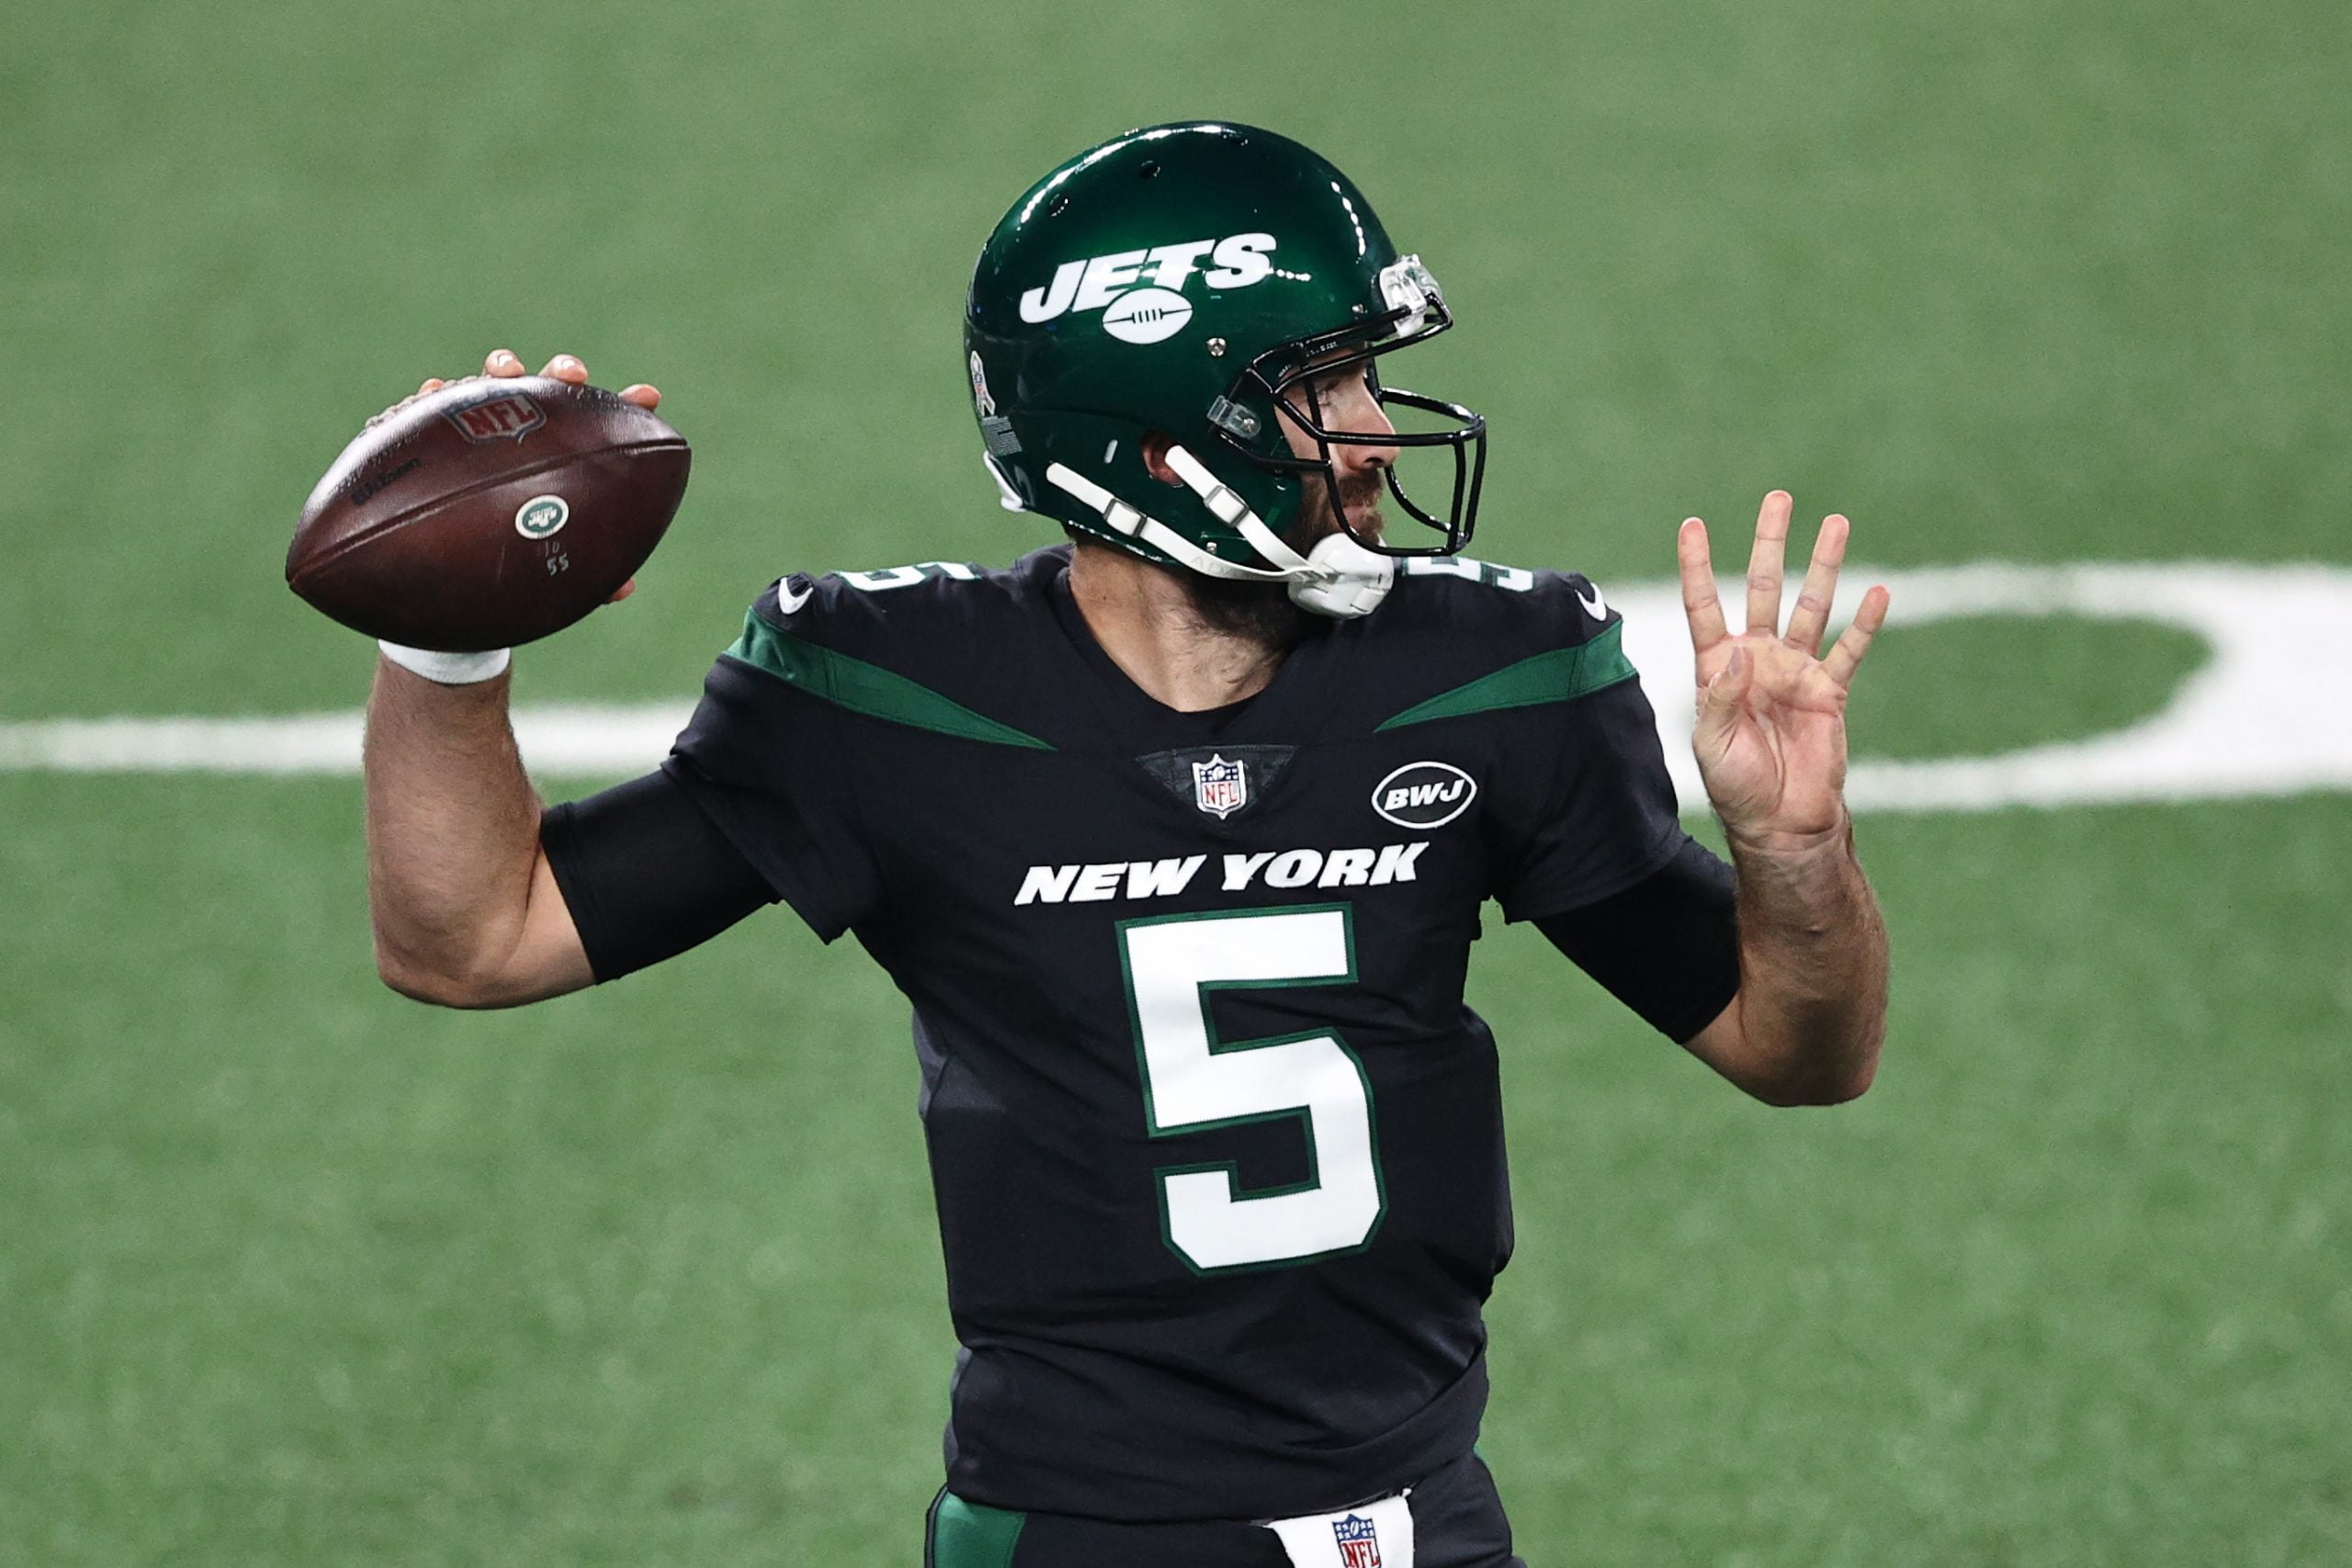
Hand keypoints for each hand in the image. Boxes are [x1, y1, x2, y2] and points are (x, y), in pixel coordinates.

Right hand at [400, 349, 662, 604]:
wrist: (446, 562)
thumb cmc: (511, 549)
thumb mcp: (549, 560)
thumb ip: (586, 573)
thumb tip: (625, 589)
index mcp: (561, 452)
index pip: (599, 424)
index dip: (626, 406)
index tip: (650, 397)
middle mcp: (523, 430)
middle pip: (548, 388)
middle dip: (563, 373)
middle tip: (573, 376)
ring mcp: (481, 423)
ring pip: (491, 382)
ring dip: (502, 368)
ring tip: (508, 372)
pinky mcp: (432, 428)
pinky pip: (430, 404)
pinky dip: (435, 393)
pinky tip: (436, 390)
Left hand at [1678, 491, 1889, 848]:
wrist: (1782, 823)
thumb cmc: (1737, 788)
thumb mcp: (1713, 745)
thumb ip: (1721, 699)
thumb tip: (1738, 655)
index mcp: (1719, 669)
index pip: (1705, 605)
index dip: (1698, 567)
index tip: (1693, 525)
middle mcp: (1758, 660)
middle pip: (1764, 587)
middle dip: (1771, 543)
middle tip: (1779, 498)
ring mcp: (1796, 671)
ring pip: (1812, 605)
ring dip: (1824, 566)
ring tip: (1836, 523)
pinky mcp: (1831, 692)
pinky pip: (1850, 650)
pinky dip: (1865, 622)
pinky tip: (1879, 590)